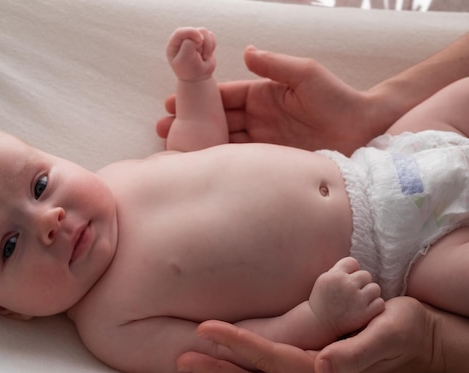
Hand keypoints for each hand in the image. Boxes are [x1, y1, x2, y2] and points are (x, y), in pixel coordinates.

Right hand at [157, 47, 377, 154]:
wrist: (364, 133)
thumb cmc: (339, 99)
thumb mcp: (307, 75)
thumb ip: (276, 66)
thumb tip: (247, 52)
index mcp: (262, 95)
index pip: (224, 96)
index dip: (199, 98)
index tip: (172, 101)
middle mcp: (258, 119)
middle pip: (217, 120)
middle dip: (190, 123)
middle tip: (162, 128)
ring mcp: (263, 142)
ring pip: (224, 142)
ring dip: (199, 144)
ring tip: (172, 148)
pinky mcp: (270, 163)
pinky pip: (241, 162)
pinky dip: (219, 163)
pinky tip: (200, 166)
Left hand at [167, 27, 216, 81]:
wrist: (198, 78)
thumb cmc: (188, 70)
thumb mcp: (184, 60)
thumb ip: (188, 45)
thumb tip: (199, 36)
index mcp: (174, 44)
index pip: (180, 32)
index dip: (191, 33)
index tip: (200, 41)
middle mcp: (183, 39)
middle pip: (195, 31)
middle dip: (202, 43)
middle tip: (202, 56)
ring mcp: (193, 39)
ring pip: (205, 32)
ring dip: (208, 45)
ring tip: (204, 57)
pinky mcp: (204, 40)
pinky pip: (211, 36)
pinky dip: (212, 45)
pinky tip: (207, 54)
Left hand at [177, 297, 435, 372]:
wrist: (422, 338)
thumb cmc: (405, 331)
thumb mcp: (388, 334)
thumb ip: (356, 353)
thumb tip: (322, 369)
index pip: (271, 359)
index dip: (237, 345)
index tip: (205, 329)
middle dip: (218, 371)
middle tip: (182, 359)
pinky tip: (226, 372)